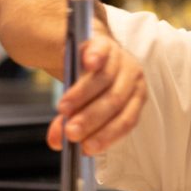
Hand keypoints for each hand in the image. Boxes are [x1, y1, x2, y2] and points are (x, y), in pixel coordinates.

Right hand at [47, 33, 145, 154]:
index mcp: (135, 100)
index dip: (106, 136)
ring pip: (104, 80)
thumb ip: (71, 124)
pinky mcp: (105, 43)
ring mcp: (121, 59)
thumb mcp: (83, 108)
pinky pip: (102, 51)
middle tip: (71, 132)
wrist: (90, 54)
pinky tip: (87, 64)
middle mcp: (133, 80)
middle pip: (114, 102)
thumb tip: (55, 142)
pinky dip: (96, 57)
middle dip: (91, 119)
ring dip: (82, 96)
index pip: (126, 121)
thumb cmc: (91, 88)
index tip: (86, 148)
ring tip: (63, 109)